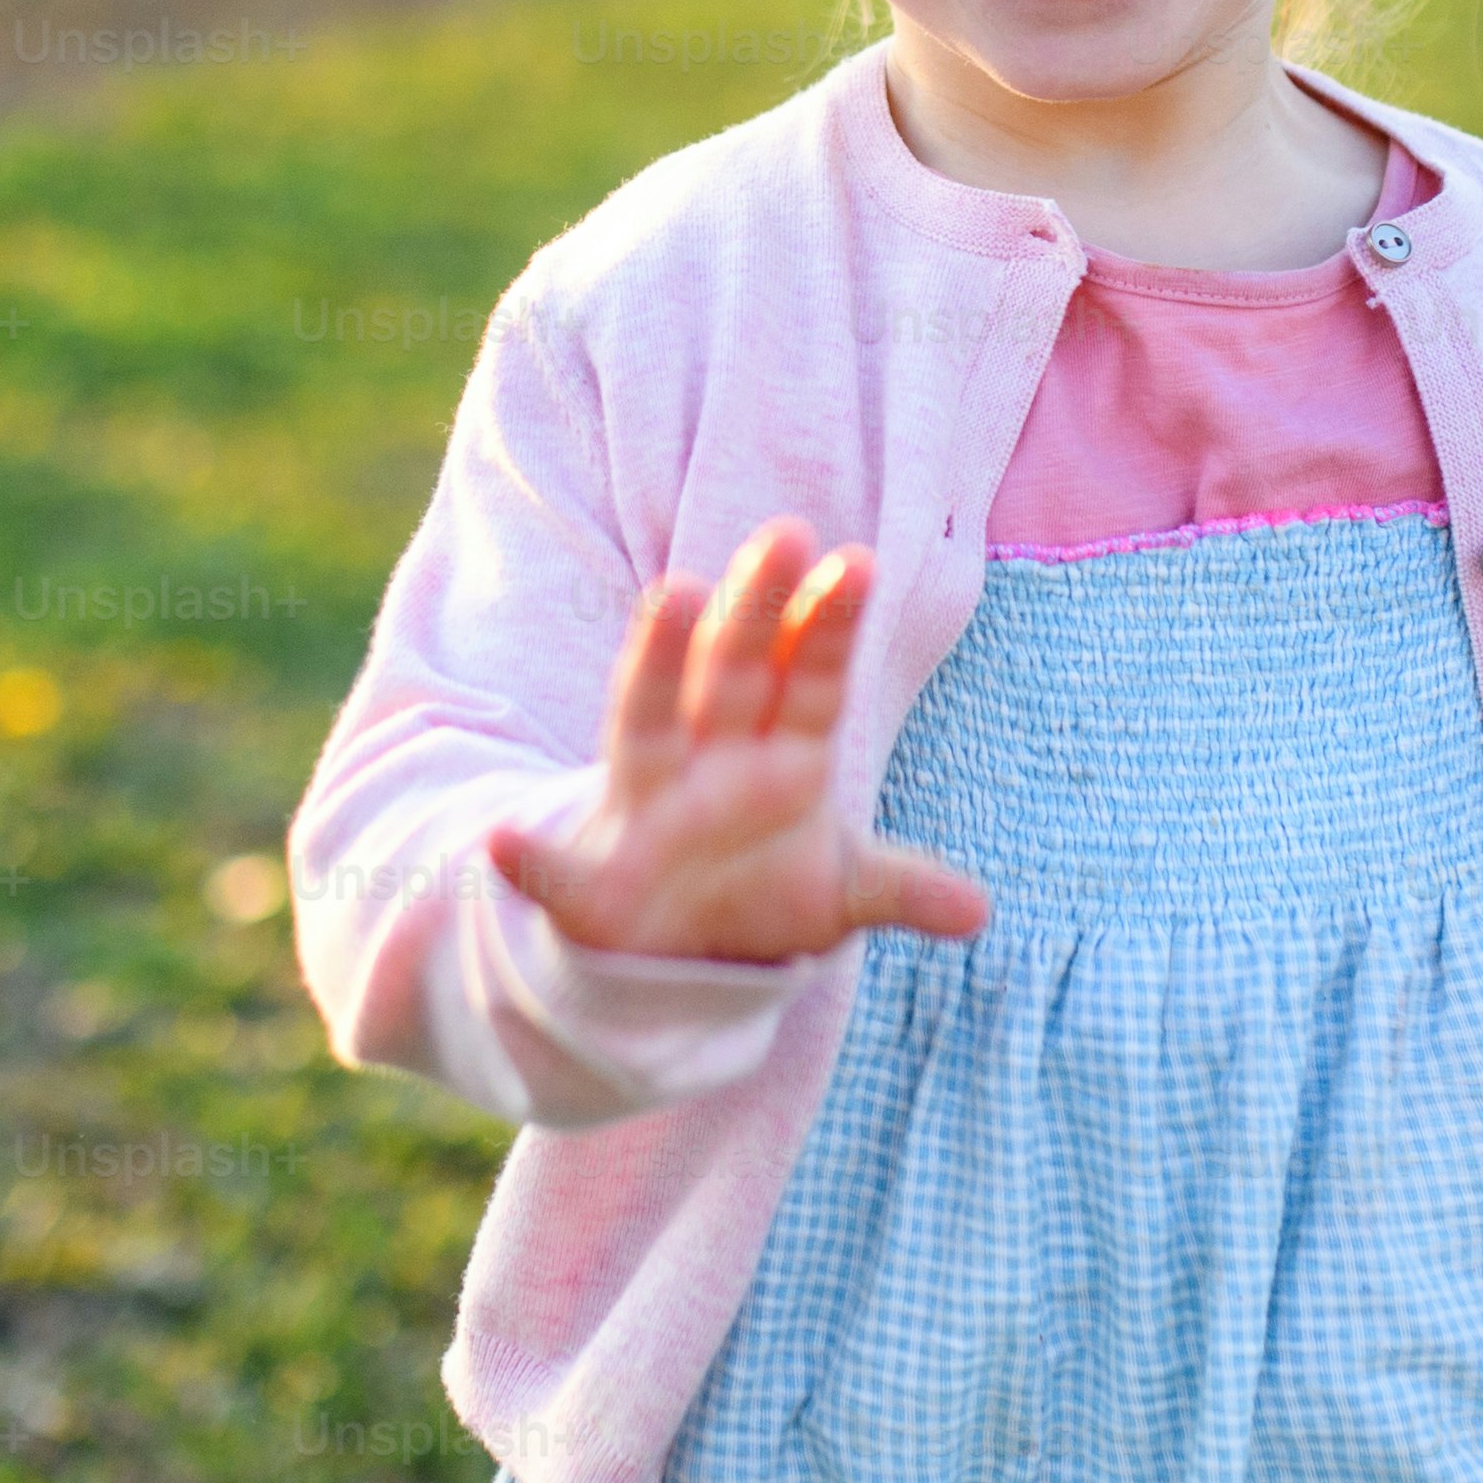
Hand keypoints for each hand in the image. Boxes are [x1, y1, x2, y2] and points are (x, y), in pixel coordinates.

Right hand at [486, 517, 994, 965]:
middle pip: (734, 673)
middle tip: (787, 534)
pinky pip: (556, 872)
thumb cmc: (757, 890)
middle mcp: (708, 760)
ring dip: (655, 660)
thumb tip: (979, 914)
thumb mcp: (836, 895)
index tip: (861, 564)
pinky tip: (503, 844)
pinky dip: (528, 860)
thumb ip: (898, 889)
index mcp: (779, 757)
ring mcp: (647, 808)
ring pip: (647, 722)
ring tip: (668, 593)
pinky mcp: (591, 885)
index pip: (810, 682)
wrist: (671, 949)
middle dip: (758, 610)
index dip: (831, 629)